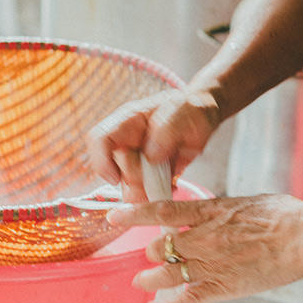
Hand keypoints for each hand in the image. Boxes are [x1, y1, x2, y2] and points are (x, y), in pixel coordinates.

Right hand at [86, 89, 220, 199]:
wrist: (202, 116)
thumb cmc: (188, 108)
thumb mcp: (182, 111)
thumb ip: (166, 130)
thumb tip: (151, 155)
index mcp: (128, 121)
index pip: (99, 140)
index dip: (101, 162)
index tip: (116, 178)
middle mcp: (127, 142)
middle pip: (116, 169)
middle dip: (137, 177)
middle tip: (160, 172)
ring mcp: (137, 159)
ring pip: (127, 185)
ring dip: (146, 190)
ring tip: (169, 182)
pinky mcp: (149, 174)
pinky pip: (143, 192)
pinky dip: (156, 194)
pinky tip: (172, 185)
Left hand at [106, 192, 302, 302]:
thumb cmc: (284, 215)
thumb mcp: (246, 201)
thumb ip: (221, 209)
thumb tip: (211, 210)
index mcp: (210, 211)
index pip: (161, 211)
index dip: (134, 214)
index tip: (115, 215)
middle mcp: (203, 238)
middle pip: (160, 246)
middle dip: (150, 251)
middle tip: (147, 254)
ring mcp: (211, 265)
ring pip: (166, 273)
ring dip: (149, 278)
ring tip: (140, 281)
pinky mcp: (222, 288)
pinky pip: (186, 300)